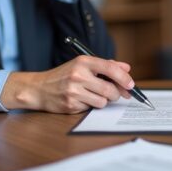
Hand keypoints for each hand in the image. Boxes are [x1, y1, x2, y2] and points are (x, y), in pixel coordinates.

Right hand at [1, 56, 133, 112]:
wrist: (40, 88)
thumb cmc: (65, 75)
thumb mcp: (83, 65)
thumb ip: (106, 65)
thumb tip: (126, 68)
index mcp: (83, 62)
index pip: (110, 68)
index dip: (124, 77)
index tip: (131, 85)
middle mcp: (78, 75)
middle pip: (110, 89)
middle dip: (117, 94)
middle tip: (116, 93)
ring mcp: (74, 91)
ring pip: (103, 101)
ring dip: (104, 100)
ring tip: (94, 94)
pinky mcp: (71, 105)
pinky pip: (92, 108)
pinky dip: (91, 105)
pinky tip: (82, 99)